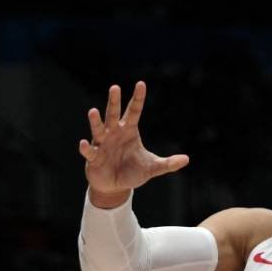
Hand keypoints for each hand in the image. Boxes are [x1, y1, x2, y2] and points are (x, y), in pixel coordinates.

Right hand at [78, 81, 188, 207]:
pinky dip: (86, 148)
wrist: (115, 187)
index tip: (141, 84)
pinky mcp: (93, 158)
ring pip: (98, 129)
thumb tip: (186, 159)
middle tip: (115, 87)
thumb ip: (168, 163)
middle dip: (114, 101)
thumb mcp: (153, 167)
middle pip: (114, 114)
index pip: (134, 111)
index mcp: (129, 131)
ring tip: (93, 111)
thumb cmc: (133, 172)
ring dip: (96, 121)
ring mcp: (102, 144)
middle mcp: (114, 133)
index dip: (138, 98)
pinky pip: (89, 151)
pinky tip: (84, 143)